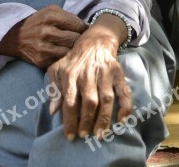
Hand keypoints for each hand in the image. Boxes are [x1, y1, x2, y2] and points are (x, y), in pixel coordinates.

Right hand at [0, 4, 87, 67]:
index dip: (84, 28)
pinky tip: (64, 54)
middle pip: (75, 39)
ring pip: (70, 51)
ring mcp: (44, 48)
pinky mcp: (42, 61)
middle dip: (80, 39)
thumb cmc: (38, 22)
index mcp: (50, 16)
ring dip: (73, 50)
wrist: (16, 37)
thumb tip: (88, 27)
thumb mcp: (50, 11)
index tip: (84, 30)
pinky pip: (61, 61)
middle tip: (80, 40)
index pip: (78, 24)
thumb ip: (69, 16)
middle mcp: (46, 31)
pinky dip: (65, 58)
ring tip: (73, 47)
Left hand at [47, 14, 132, 140]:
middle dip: (87, 121)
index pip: (69, 101)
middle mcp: (88, 74)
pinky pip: (124, 92)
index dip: (69, 120)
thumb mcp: (57, 70)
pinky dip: (125, 107)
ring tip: (100, 134)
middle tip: (85, 136)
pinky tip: (121, 121)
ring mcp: (105, 73)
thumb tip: (53, 111)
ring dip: (104, 118)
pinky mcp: (118, 73)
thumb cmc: (73, 61)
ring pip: (106, 98)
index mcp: (71, 74)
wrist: (94, 42)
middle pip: (89, 101)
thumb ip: (54, 90)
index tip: (70, 136)